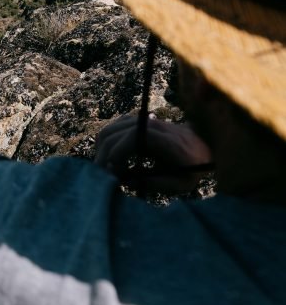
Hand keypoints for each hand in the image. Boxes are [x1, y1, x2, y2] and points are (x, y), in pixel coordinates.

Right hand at [95, 115, 212, 194]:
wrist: (203, 147)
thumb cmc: (192, 169)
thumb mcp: (180, 183)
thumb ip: (154, 183)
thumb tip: (126, 181)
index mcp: (164, 140)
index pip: (131, 138)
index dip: (117, 155)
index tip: (112, 174)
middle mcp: (151, 125)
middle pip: (114, 132)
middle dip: (103, 154)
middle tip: (103, 174)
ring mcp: (143, 121)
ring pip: (111, 128)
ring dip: (103, 148)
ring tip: (106, 167)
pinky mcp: (139, 121)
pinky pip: (114, 127)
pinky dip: (108, 140)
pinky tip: (112, 156)